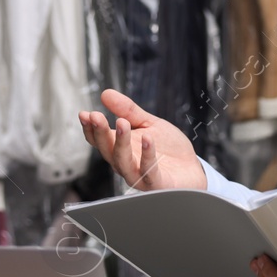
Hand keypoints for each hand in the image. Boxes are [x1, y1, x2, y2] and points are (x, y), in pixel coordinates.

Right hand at [78, 89, 207, 190]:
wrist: (192, 170)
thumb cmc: (169, 150)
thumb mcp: (149, 123)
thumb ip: (128, 110)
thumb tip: (105, 93)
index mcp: (121, 149)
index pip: (99, 140)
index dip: (90, 128)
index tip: (85, 114)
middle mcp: (125, 164)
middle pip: (107, 150)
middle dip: (100, 133)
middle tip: (96, 116)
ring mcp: (139, 176)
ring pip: (123, 162)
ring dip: (121, 143)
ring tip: (122, 123)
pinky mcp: (156, 184)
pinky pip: (148, 171)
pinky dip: (147, 155)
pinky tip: (148, 138)